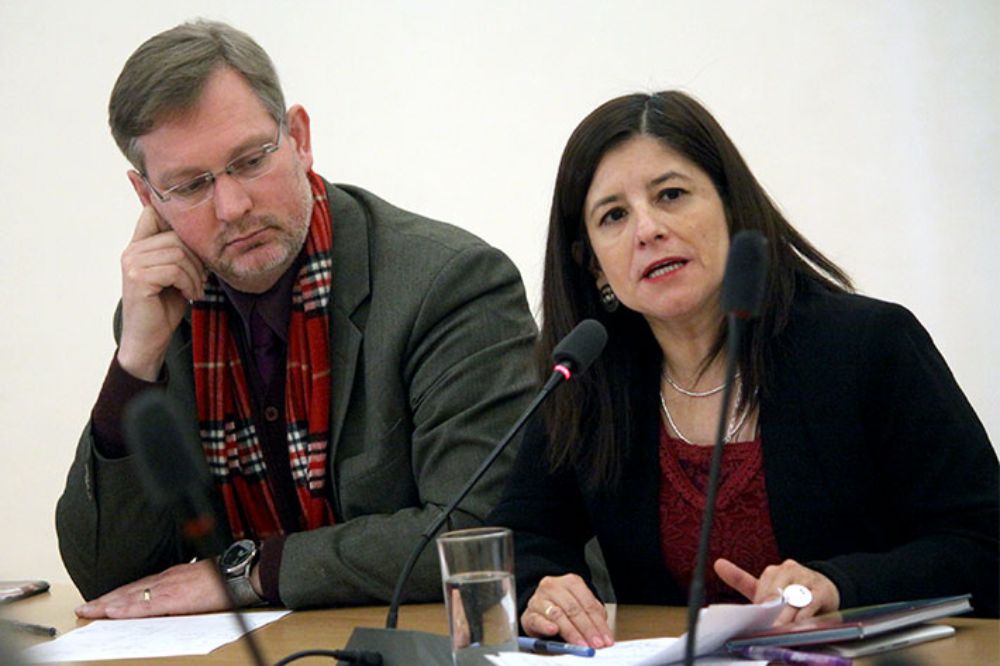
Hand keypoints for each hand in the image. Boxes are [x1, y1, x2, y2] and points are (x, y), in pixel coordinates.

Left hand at [75, 559, 228, 618]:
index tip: (102, 600)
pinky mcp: (173, 598)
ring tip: (88, 611)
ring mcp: (167, 587)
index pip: (139, 586)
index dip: (117, 594)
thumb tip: (177, 596)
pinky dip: (124, 609)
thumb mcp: (200, 578)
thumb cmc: (226, 576)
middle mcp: (165, 579)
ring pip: (130, 596)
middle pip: (128, 590)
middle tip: (83, 607)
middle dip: (105, 600)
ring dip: (107, 604)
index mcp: (172, 576)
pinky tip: (111, 612)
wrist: (239, 573)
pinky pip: (143, 605)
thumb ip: (184, 586)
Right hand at [117, 205, 206, 380]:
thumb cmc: (164, 307)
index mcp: (138, 246)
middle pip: (176, 237)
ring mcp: (132, 264)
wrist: (148, 340)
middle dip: (196, 259)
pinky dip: (189, 284)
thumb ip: (180, 252)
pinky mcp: (138, 278)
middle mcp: (131, 251)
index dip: (175, 220)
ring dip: (195, 275)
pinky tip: (189, 295)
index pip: (153, 213)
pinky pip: (175, 270)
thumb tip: (205, 232)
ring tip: (195, 290)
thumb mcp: (175, 275)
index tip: (195, 241)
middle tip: (201, 280)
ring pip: (178, 254)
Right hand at [521, 574, 612, 648]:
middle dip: (587, 629)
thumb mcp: (581, 606)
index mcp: (571, 582)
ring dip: (571, 631)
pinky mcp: (529, 613)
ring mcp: (539, 599)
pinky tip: (553, 630)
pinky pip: (537, 619)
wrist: (540, 604)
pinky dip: (546, 626)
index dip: (598, 624)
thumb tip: (603, 634)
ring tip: (579, 643)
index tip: (605, 639)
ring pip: (557, 614)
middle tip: (594, 644)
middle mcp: (554, 587)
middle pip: (574, 609)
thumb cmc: (563, 605)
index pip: (588, 604)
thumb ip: (593, 616)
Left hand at [714, 558, 839, 625]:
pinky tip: (798, 622)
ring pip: (792, 598)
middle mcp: (788, 571)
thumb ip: (742, 580)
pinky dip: (804, 613)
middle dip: (770, 610)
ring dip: (785, 614)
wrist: (826, 588)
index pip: (761, 588)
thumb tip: (718, 564)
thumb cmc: (792, 590)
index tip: (754, 614)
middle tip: (764, 625)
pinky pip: (811, 602)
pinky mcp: (821, 590)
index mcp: (773, 572)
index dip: (759, 604)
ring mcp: (806, 579)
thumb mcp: (766, 586)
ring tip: (779, 627)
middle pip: (776, 593)